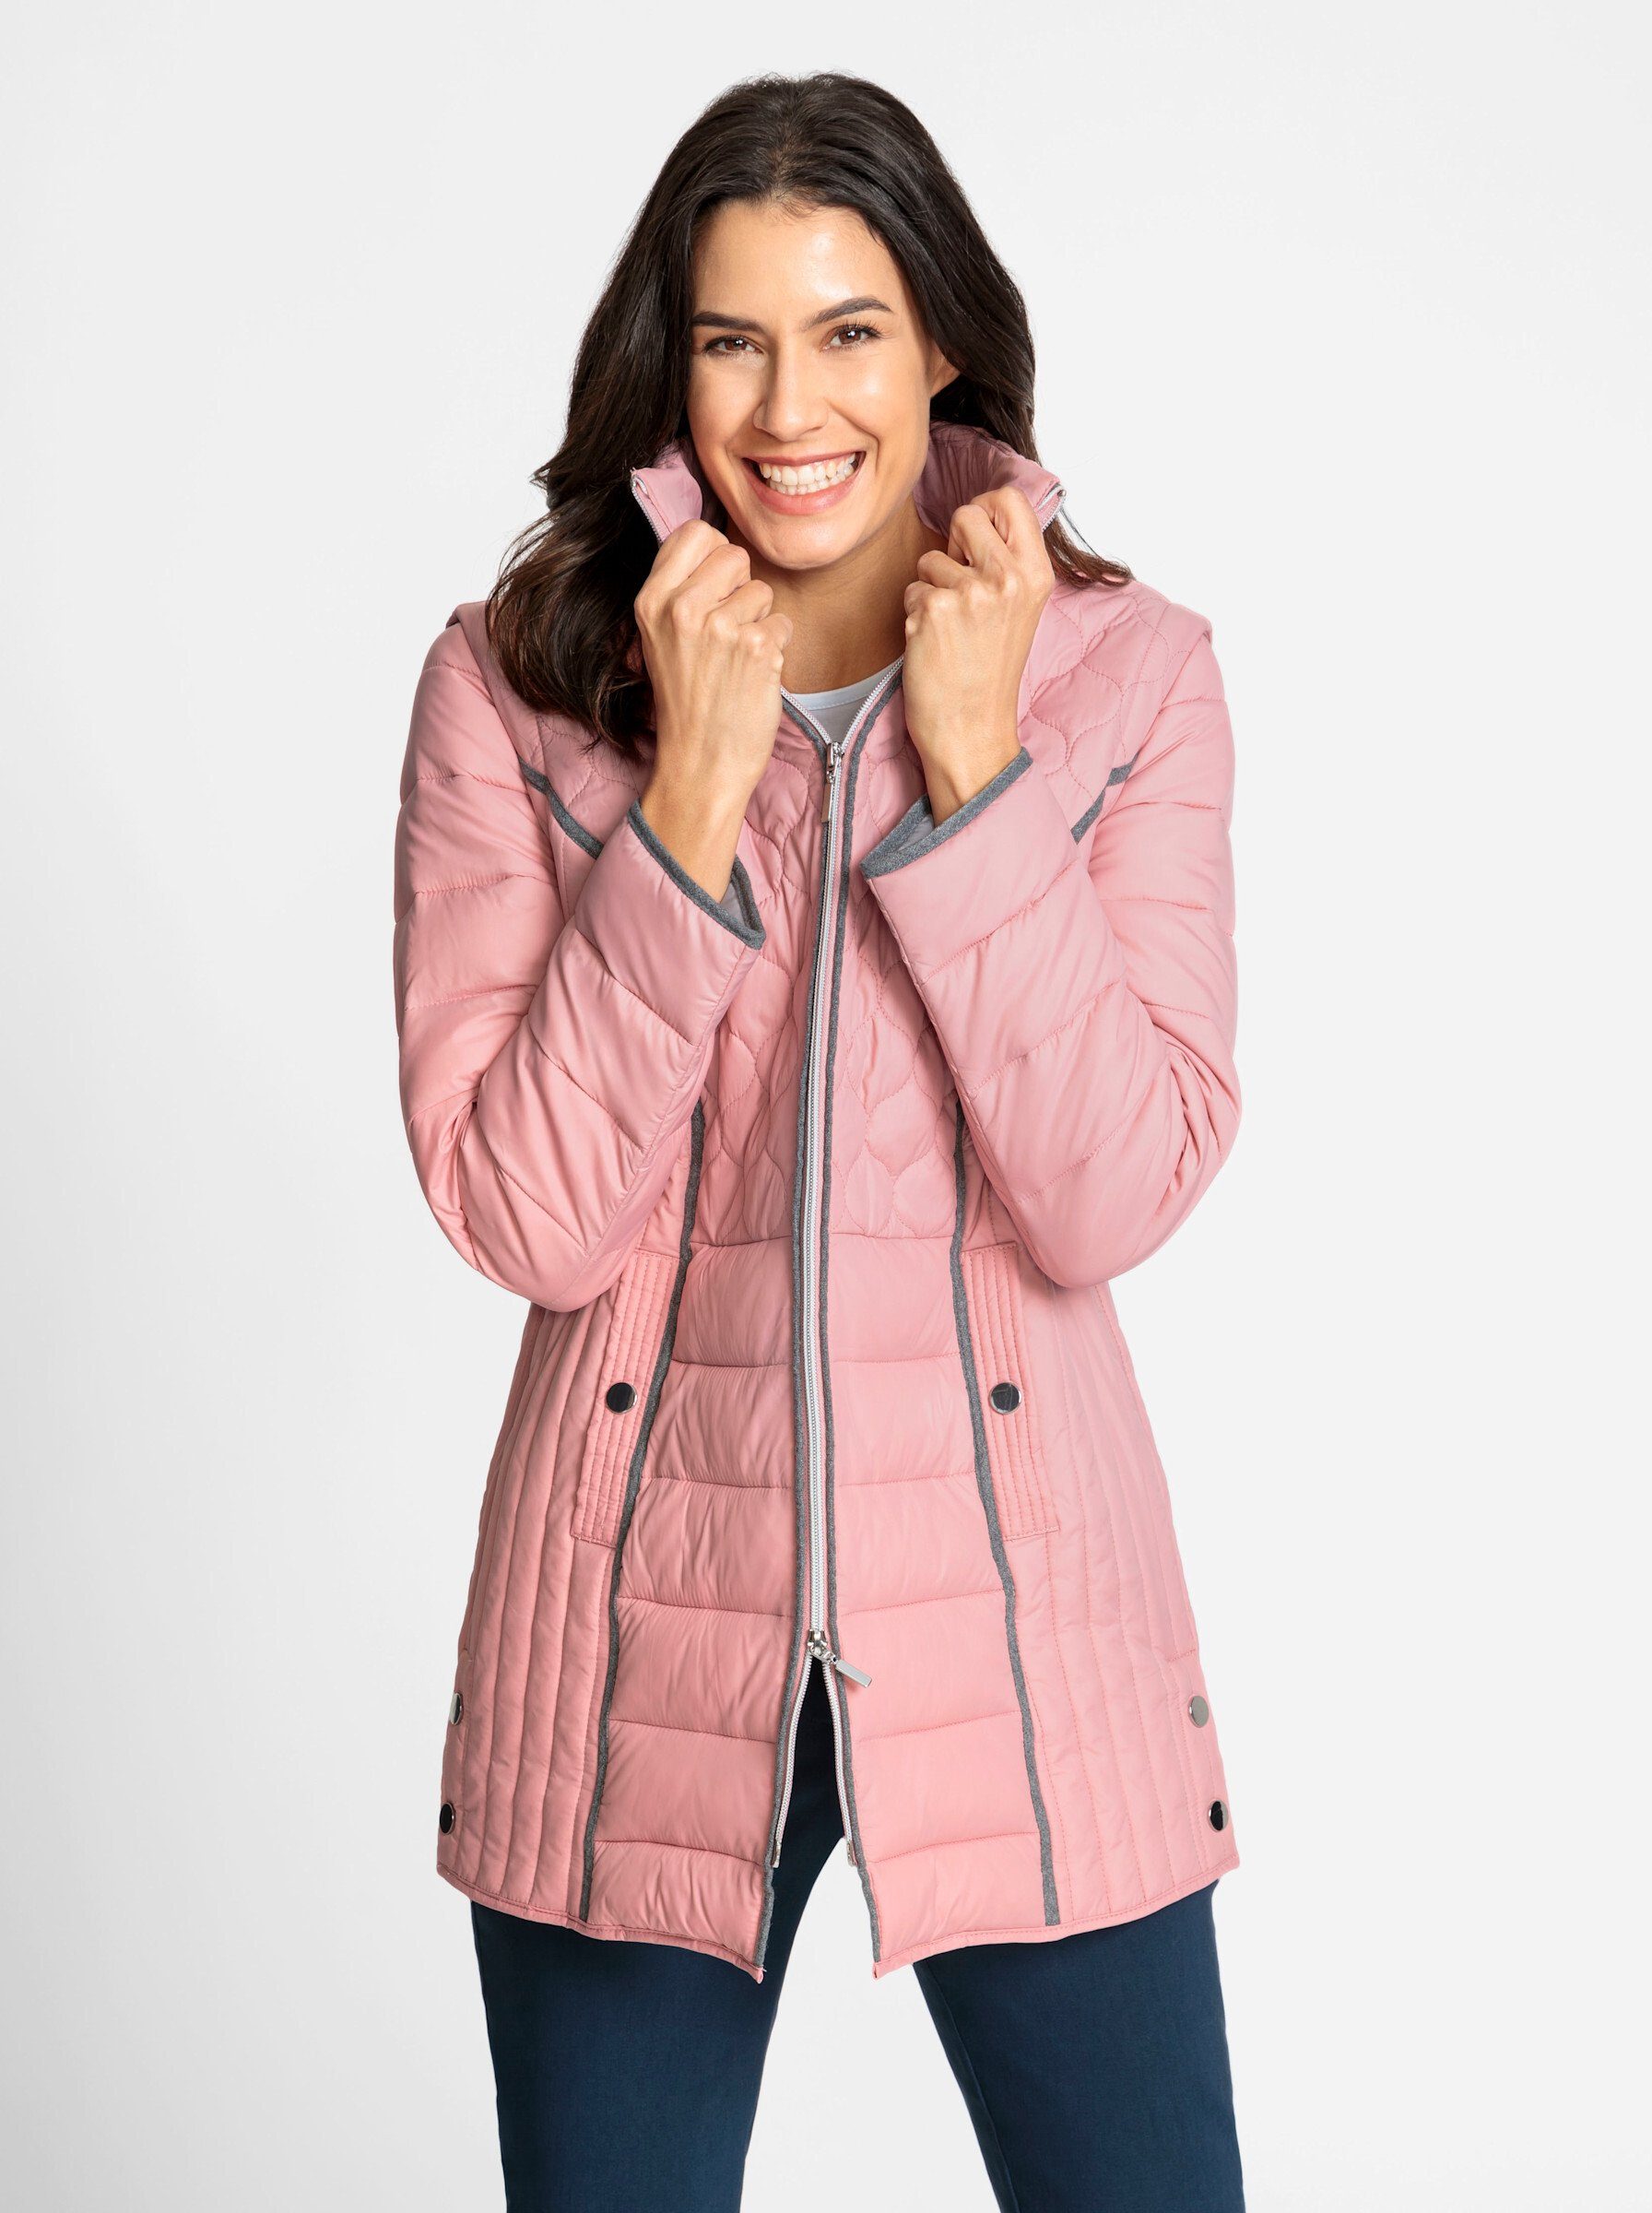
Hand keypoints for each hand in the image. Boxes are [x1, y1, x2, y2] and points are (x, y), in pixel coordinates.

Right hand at [633, 520, 791, 898]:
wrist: (700, 764)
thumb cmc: (687, 702)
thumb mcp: (660, 639)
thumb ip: (679, 590)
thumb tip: (712, 543)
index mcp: (652, 600)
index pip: (695, 532)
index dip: (714, 556)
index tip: (714, 588)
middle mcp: (681, 608)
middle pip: (735, 554)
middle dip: (740, 588)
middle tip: (726, 632)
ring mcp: (719, 627)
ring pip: (763, 590)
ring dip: (760, 622)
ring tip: (737, 659)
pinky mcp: (756, 647)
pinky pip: (783, 622)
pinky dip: (776, 648)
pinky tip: (753, 675)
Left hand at [901, 486, 1053, 822]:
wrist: (972, 731)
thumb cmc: (989, 673)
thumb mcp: (1019, 610)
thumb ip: (1007, 562)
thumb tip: (977, 516)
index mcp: (1036, 575)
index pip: (1010, 499)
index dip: (984, 509)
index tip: (975, 537)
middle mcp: (1008, 578)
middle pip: (966, 515)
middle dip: (952, 545)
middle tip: (959, 586)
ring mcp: (970, 593)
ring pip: (930, 558)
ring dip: (931, 588)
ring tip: (950, 628)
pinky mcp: (934, 610)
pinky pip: (911, 589)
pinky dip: (915, 614)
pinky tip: (934, 644)